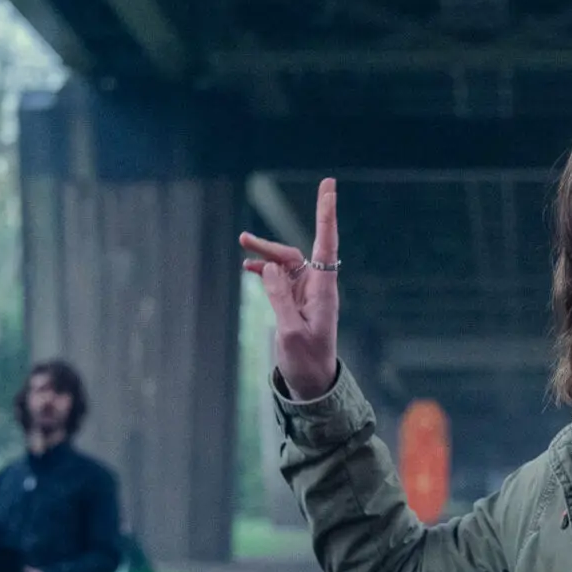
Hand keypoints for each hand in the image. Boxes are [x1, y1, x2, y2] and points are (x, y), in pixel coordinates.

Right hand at [238, 177, 339, 400]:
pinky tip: (249, 268)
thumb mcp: (291, 331)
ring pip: (285, 263)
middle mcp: (317, 286)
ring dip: (265, 254)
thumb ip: (280, 298)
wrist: (312, 383)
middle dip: (271, 244)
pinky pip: (280, 278)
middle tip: (244, 238)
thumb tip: (270, 267)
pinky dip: (265, 271)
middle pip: (296, 253)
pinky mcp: (295, 302)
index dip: (326, 214)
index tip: (329, 187)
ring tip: (242, 245)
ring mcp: (306, 293)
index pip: (325, 244)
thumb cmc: (307, 361)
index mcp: (323, 290)